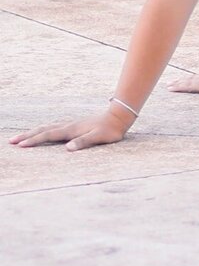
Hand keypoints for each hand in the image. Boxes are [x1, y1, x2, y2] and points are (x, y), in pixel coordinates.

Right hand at [10, 108, 131, 151]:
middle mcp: (68, 126)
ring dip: (34, 132)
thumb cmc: (110, 129)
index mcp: (71, 130)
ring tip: (22, 137)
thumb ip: (83, 142)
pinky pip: (54, 128)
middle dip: (27, 136)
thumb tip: (67, 148)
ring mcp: (71, 124)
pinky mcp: (75, 125)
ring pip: (47, 127)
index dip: (34, 140)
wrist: (119, 116)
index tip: (21, 146)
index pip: (48, 135)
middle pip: (43, 130)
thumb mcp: (98, 137)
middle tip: (12, 142)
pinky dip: (44, 130)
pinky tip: (43, 132)